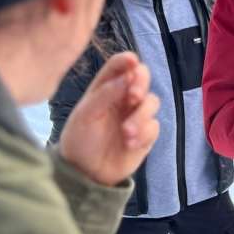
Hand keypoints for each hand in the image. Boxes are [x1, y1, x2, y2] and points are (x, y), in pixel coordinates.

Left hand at [58, 52, 159, 185]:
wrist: (84, 172)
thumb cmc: (80, 138)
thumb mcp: (86, 114)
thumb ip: (106, 93)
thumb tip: (129, 75)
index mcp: (106, 87)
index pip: (119, 65)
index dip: (127, 60)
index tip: (131, 62)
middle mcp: (124, 97)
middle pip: (142, 78)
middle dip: (141, 83)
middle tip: (133, 96)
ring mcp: (136, 115)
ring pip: (152, 102)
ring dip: (141, 115)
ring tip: (126, 132)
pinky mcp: (146, 134)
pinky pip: (154, 126)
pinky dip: (144, 133)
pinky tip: (129, 143)